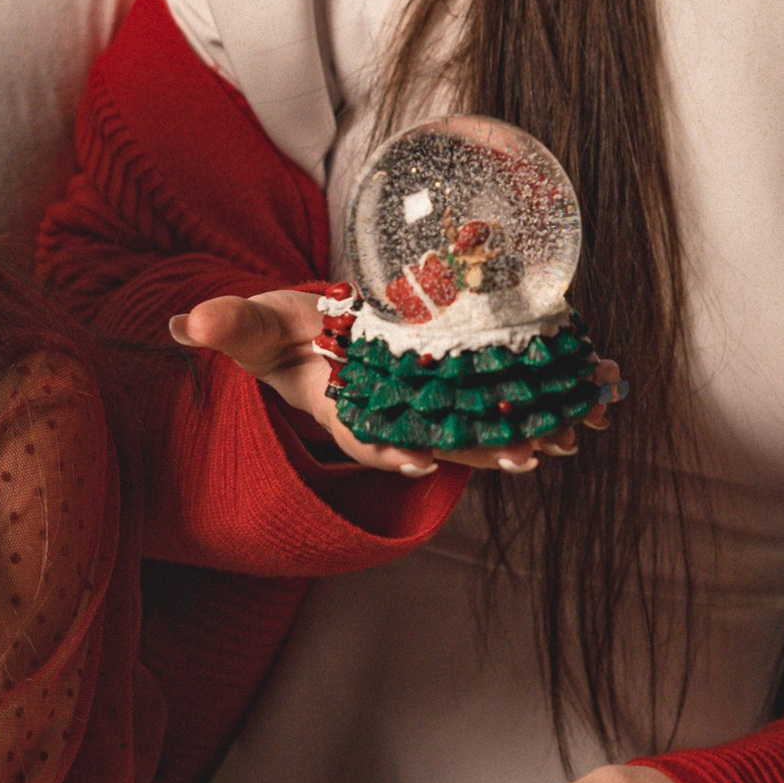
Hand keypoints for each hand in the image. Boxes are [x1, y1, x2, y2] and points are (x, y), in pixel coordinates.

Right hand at [172, 289, 615, 481]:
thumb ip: (231, 327)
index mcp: (346, 410)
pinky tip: (596, 388)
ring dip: (531, 428)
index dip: (390, 451)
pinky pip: (512, 394)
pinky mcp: (465, 386)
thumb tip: (188, 321)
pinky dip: (553, 392)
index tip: (416, 461)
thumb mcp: (258, 327)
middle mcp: (397, 417)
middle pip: (441, 440)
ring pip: (486, 424)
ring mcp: (434, 405)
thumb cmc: (291, 337)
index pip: (366, 438)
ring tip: (573, 431)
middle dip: (483, 447)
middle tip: (526, 453)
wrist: (324, 341)